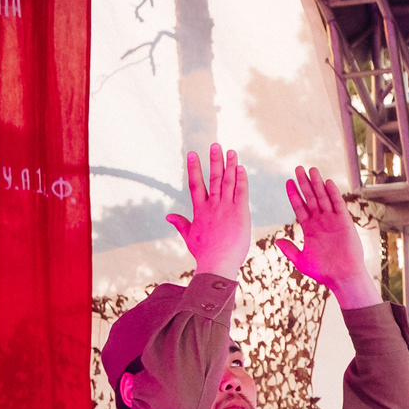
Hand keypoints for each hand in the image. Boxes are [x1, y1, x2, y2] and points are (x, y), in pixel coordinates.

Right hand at [165, 144, 250, 279]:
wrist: (217, 263)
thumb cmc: (204, 254)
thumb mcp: (189, 237)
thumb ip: (181, 224)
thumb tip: (168, 216)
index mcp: (200, 211)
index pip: (195, 184)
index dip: (194, 168)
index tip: (192, 154)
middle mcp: (212, 206)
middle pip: (213, 178)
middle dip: (214, 161)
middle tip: (215, 145)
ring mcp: (226, 208)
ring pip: (228, 182)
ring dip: (229, 165)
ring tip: (230, 151)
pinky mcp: (240, 213)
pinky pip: (241, 192)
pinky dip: (241, 179)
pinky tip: (241, 168)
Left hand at [273, 166, 377, 309]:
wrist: (342, 276)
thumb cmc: (323, 271)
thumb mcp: (300, 260)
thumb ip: (289, 249)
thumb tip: (277, 241)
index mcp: (310, 229)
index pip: (300, 206)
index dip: (294, 194)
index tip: (288, 182)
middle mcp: (321, 222)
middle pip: (311, 197)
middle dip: (304, 183)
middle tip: (298, 169)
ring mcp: (333, 220)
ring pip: (323, 197)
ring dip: (317, 183)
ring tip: (311, 169)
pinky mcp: (345, 222)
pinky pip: (338, 204)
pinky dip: (333, 193)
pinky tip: (327, 182)